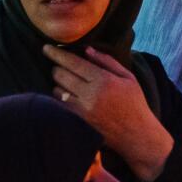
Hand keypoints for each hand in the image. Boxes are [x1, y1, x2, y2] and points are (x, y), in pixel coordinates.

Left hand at [45, 45, 174, 181]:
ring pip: (57, 90)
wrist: (136, 134)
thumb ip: (107, 61)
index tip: (46, 47)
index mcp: (103, 80)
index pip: (73, 63)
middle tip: (57, 64)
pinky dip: (59, 97)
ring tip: (63, 79)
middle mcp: (90, 94)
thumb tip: (87, 50)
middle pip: (61, 75)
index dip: (57, 54)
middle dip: (56, 67)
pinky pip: (60, 105)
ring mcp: (82, 110)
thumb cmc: (134, 103)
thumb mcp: (127, 77)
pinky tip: (63, 93)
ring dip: (57, 82)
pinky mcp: (78, 121)